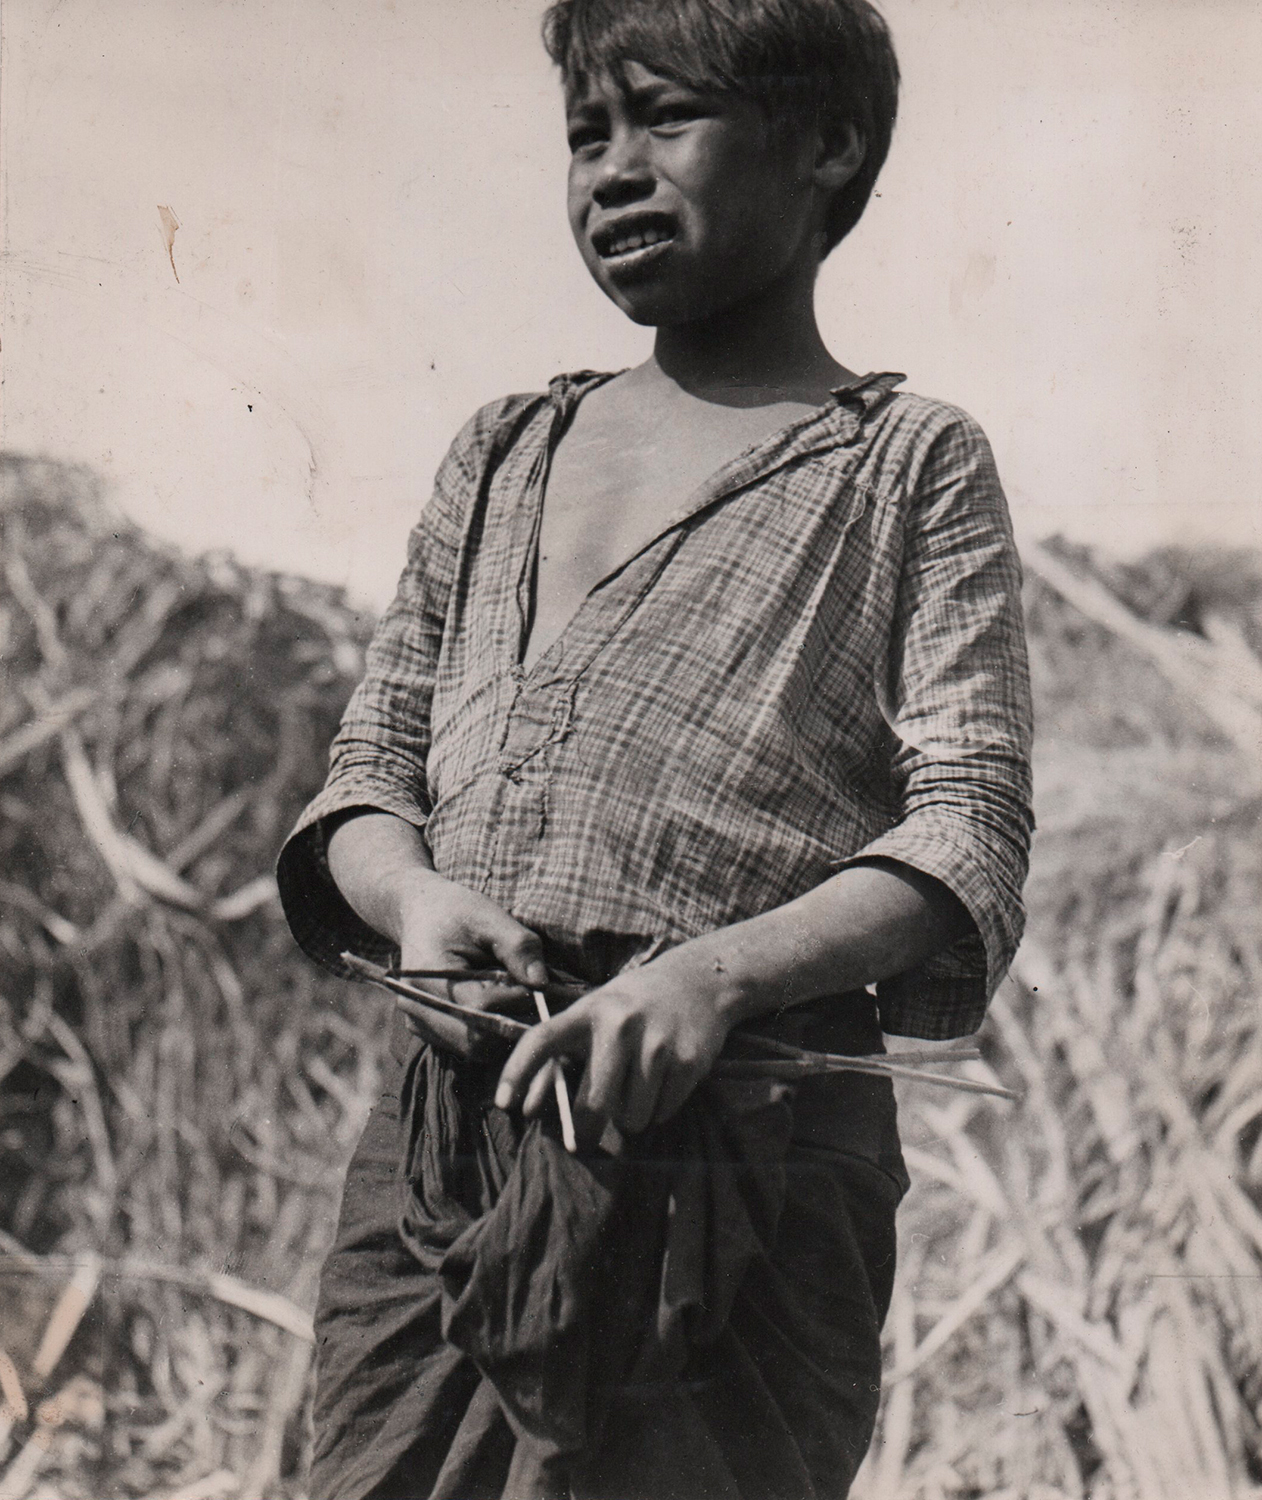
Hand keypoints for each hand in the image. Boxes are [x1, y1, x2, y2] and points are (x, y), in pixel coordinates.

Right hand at [396, 870, 547, 1054]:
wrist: (420, 913)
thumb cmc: (456, 911)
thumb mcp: (490, 917)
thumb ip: (517, 948)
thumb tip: (541, 983)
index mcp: (427, 974)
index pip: (479, 1008)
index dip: (515, 1001)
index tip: (538, 985)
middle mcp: (415, 1007)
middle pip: (476, 1039)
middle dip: (513, 1022)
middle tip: (535, 1000)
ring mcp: (418, 1023)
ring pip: (474, 1050)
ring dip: (504, 1031)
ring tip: (517, 1000)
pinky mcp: (428, 1031)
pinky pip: (467, 1046)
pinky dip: (491, 1033)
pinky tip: (501, 1006)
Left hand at [494, 947, 736, 1135]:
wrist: (698, 981)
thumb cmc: (631, 1007)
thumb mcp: (593, 1017)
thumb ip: (558, 1061)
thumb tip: (527, 1110)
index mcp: (588, 1010)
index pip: (543, 1040)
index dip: (519, 1072)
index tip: (504, 1104)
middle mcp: (620, 1024)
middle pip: (593, 1104)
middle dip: (585, 1131)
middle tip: (582, 1141)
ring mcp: (656, 1043)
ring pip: (631, 1117)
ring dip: (629, 1118)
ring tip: (635, 1090)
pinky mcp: (687, 1060)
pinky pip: (662, 1113)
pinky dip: (658, 1110)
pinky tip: (662, 1082)